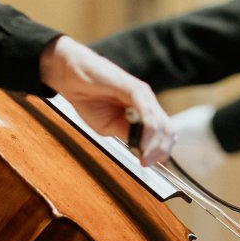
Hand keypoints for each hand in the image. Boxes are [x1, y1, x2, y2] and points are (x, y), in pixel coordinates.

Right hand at [39, 36, 173, 165]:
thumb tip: (143, 149)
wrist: (72, 76)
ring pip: (160, 123)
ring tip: (145, 158)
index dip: (160, 152)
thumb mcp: (109, 126)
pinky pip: (147, 112)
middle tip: (147, 164)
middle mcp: (147, 102)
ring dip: (155, 145)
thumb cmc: (89, 99)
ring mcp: (142, 94)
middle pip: (167, 130)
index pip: (163, 134)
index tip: (148, 164)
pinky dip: (147, 131)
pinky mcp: (133, 88)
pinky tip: (142, 143)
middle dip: (160, 151)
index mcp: (143, 112)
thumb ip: (127, 134)